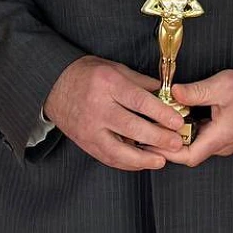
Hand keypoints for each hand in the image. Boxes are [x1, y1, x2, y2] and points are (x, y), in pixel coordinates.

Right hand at [43, 55, 187, 170]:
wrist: (54, 85)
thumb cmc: (88, 74)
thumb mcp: (115, 69)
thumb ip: (141, 82)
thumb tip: (167, 94)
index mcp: (107, 83)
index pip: (139, 101)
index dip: (160, 113)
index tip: (177, 121)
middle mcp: (98, 107)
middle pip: (132, 126)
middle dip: (157, 138)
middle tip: (176, 143)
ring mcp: (90, 127)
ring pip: (118, 149)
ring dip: (142, 158)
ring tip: (161, 160)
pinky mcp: (85, 142)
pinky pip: (108, 157)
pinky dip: (127, 163)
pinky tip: (142, 162)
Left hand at [151, 70, 232, 167]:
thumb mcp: (223, 85)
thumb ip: (196, 91)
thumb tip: (173, 93)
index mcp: (220, 137)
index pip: (188, 156)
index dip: (166, 152)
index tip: (150, 143)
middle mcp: (221, 145)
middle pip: (188, 151)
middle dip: (168, 141)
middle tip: (150, 127)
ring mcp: (224, 141)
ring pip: (195, 143)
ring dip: (179, 134)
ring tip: (161, 120)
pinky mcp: (225, 134)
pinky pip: (203, 136)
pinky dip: (189, 128)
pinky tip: (180, 114)